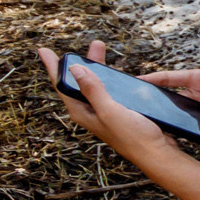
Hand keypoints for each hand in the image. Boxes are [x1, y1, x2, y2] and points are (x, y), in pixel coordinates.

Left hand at [37, 42, 176, 162]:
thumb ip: (93, 90)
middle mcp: (90, 111)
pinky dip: (109, 77)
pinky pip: (108, 89)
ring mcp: (104, 111)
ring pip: (95, 84)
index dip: (53, 67)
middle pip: (79, 81)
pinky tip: (116, 72)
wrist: (156, 153)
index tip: (44, 50)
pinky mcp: (118, 111)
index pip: (62, 85)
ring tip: (100, 50)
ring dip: (97, 67)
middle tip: (87, 45)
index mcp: (82, 111)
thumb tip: (76, 69)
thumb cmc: (133, 137)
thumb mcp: (110, 111)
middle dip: (81, 61)